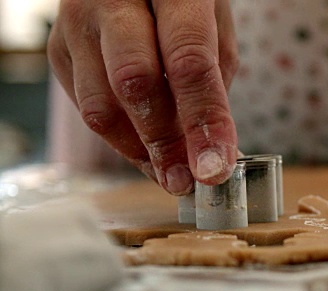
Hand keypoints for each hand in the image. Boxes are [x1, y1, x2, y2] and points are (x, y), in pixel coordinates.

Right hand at [48, 0, 239, 194]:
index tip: (214, 167)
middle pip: (135, 83)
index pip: (188, 60)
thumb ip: (213, 81)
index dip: (202, 121)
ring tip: (169, 171)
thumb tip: (214, 152)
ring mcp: (77, 24)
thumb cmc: (183, 1)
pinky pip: (88, 109)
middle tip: (185, 180)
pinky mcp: (57, 50)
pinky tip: (145, 146)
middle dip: (164, 143)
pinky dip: (121, 138)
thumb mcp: (215, 23)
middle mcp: (113, 0)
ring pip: (101, 106)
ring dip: (139, 151)